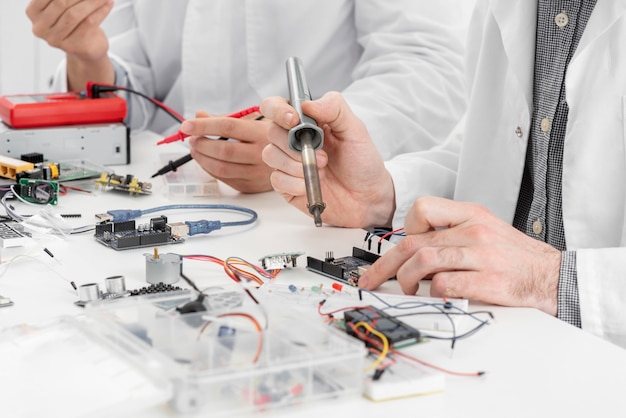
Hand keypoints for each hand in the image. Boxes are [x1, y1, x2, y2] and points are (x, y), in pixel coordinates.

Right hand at [26, 0, 114, 89]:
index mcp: (33, 12)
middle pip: (61, 3)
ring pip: (75, 14)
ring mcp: (56, 39)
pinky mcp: (73, 47)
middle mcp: (40, 28)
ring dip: (92, 1)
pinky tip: (108, 3)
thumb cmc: (74, 22)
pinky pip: (89, 23)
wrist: (86, 47)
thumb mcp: (63, 4)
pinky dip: (100, 11)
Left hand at [182, 110, 273, 193]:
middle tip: (192, 138)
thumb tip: (200, 115)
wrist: (298, 156)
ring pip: (222, 169)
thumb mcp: (258, 118)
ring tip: (196, 149)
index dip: (204, 126)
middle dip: (202, 144)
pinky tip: (207, 162)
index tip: (187, 125)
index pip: (228, 127)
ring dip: (203, 159)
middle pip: (224, 150)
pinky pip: (227, 180)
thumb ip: (228, 117)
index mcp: (263, 133)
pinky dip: (211, 171)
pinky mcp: (253, 186)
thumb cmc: (274, 134)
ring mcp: (258, 173)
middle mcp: (262, 154)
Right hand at [260, 92, 394, 227]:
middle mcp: (294, 140)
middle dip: (295, 145)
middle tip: (323, 155)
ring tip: (322, 170)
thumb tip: (307, 103)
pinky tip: (312, 184)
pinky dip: (295, 182)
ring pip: (270, 155)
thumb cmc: (363, 163)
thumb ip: (335, 108)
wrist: (367, 198)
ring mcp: (288, 162)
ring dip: (296, 164)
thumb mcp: (356, 130)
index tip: (293, 120)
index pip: (276, 106)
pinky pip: (276, 179)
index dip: (278, 110)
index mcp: (308, 121)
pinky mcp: (286, 184)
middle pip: (271, 131)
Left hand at [358, 196, 560, 315]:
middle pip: (413, 242)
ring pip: (424, 262)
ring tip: (406, 290)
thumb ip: (450, 233)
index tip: (401, 248)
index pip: (422, 209)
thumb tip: (411, 251)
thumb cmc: (514, 256)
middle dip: (385, 265)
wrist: (553, 276)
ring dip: (406, 280)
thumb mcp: (484, 229)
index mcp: (470, 214)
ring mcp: (481, 255)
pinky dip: (432, 294)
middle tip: (373, 279)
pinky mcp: (488, 281)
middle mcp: (474, 230)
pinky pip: (444, 285)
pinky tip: (435, 296)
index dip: (405, 229)